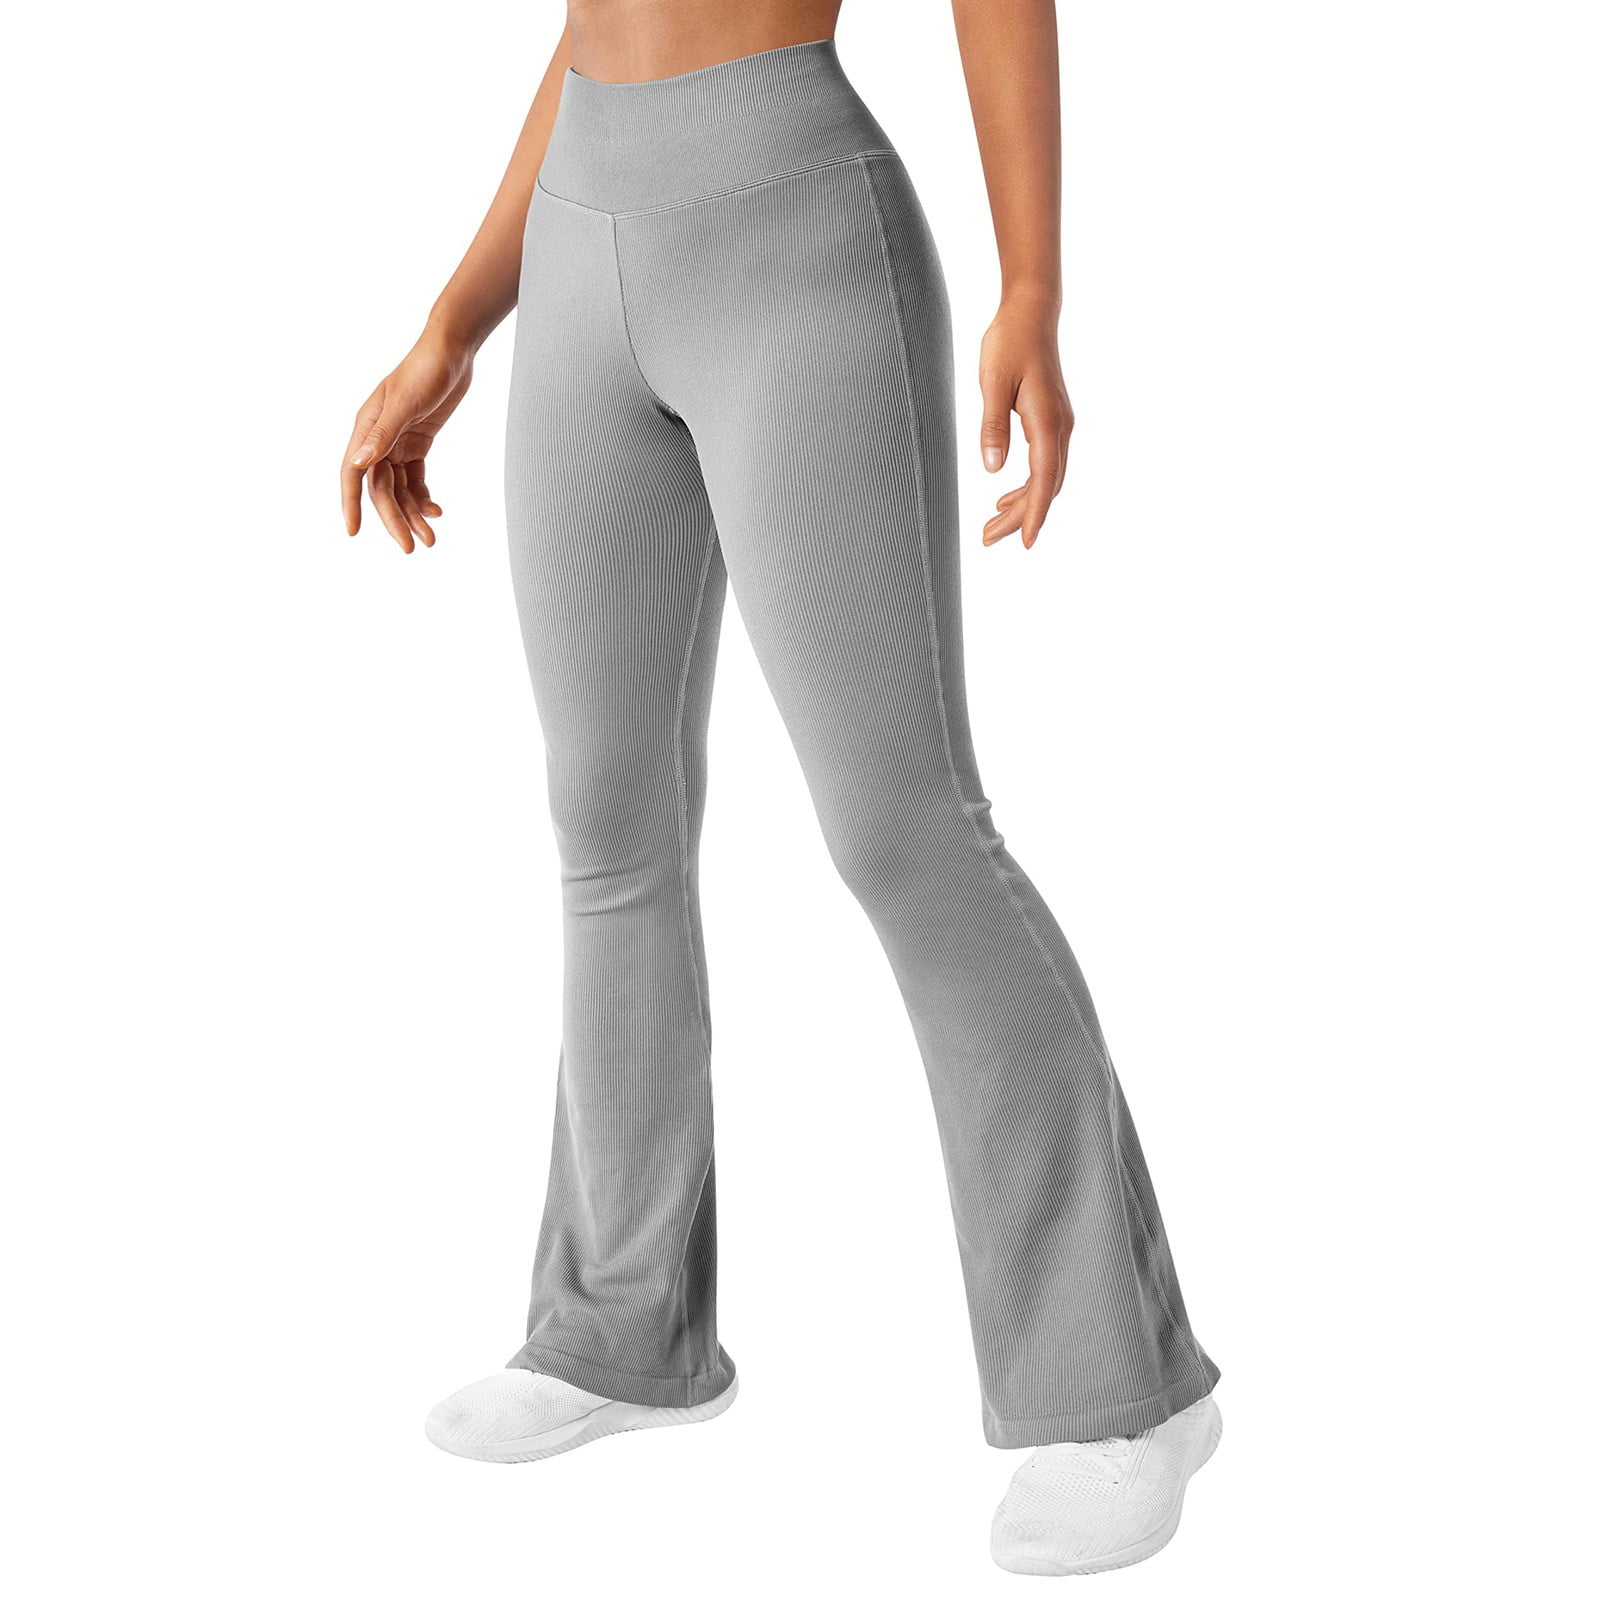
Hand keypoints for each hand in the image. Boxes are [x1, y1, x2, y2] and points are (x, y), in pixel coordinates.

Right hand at [341, 332, 474, 552]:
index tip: (354, 532)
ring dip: (413, 513)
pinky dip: (424, 496)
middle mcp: (378, 438)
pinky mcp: (418, 441)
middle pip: (381, 488)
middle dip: (395, 518)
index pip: (353, 473)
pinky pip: (416, 478)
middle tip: (411, 547)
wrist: (453, 350)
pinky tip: (437, 510)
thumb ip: (383, 433)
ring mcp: (398, 441)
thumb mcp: (406, 403)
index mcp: (367, 428)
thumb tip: (359, 463)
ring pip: (400, 488)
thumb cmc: (426, 369)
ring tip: (430, 537)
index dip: (351, 503)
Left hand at [978, 296, 1073, 548]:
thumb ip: (993, 426)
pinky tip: (1003, 497)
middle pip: (1045, 486)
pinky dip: (1027, 486)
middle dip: (1020, 517)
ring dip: (1021, 504)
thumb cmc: (1009, 342)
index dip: (1034, 513)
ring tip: (991, 525)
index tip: (1025, 541)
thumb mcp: (992, 382)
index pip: (1043, 478)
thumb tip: (992, 469)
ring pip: (1046, 478)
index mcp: (1047, 420)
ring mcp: (1059, 425)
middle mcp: (1060, 427)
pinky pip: (1044, 464)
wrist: (1031, 313)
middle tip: (987, 539)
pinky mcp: (1052, 421)